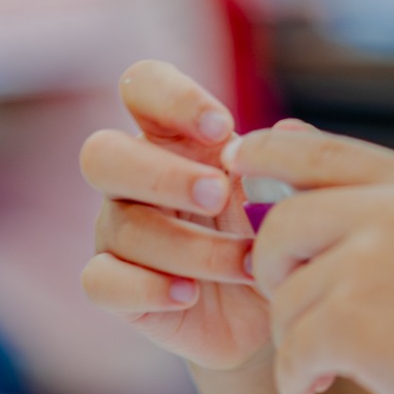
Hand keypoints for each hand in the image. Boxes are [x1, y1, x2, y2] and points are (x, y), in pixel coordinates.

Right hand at [79, 62, 272, 370]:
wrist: (274, 307)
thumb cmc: (275, 234)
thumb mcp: (294, 193)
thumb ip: (293, 159)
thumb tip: (286, 128)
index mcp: (175, 137)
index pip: (143, 86)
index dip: (172, 98)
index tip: (223, 128)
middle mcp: (135, 180)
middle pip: (102, 154)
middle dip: (163, 175)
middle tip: (219, 197)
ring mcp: (118, 233)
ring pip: (123, 227)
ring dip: (191, 247)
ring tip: (246, 265)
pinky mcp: (115, 288)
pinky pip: (99, 281)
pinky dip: (145, 288)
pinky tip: (187, 294)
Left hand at [228, 123, 393, 393]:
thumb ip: (374, 199)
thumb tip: (283, 134)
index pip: (315, 149)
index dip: (262, 156)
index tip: (238, 174)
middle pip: (281, 225)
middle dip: (274, 275)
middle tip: (299, 315)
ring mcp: (376, 262)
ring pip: (283, 295)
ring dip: (293, 339)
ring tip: (330, 365)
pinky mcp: (358, 322)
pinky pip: (290, 348)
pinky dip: (293, 378)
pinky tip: (314, 389)